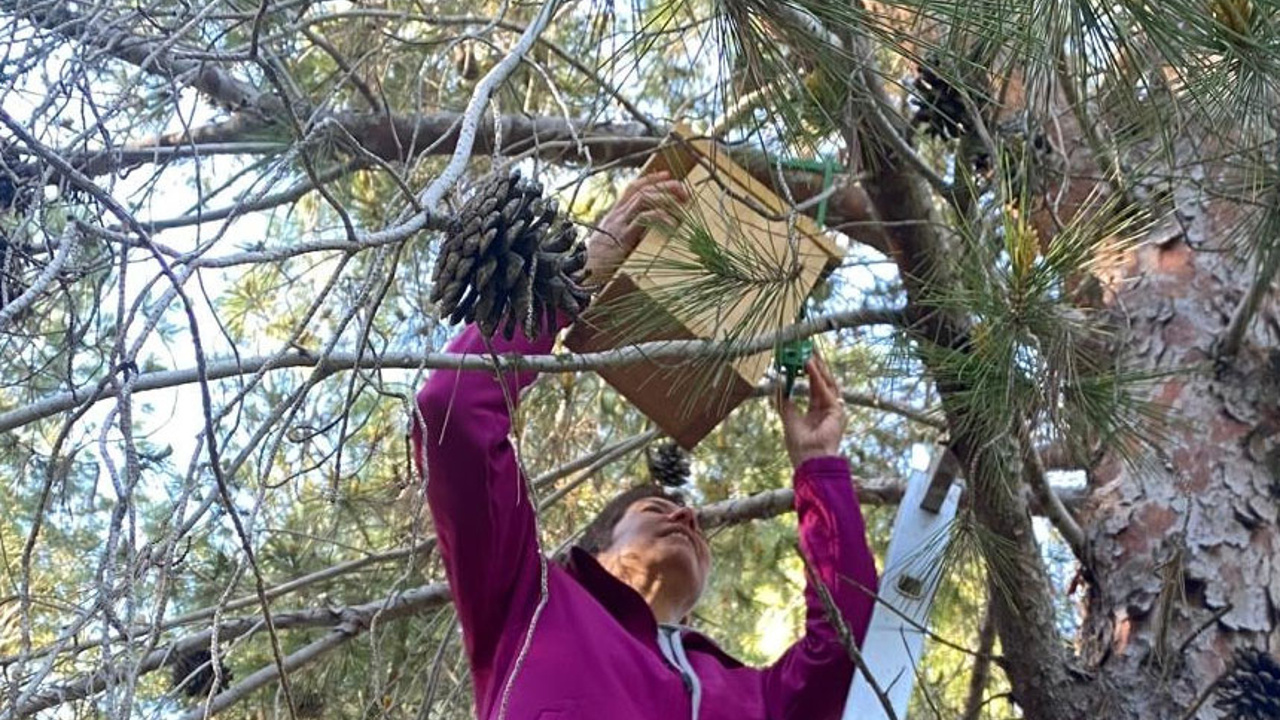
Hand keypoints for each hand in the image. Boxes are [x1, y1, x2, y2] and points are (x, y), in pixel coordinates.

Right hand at [583, 171, 689, 285]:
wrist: (583, 270)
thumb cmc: (599, 260)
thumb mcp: (613, 241)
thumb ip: (627, 231)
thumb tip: (648, 230)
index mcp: (615, 214)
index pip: (632, 188)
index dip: (650, 179)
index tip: (666, 175)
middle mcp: (617, 214)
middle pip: (642, 190)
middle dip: (664, 186)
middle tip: (682, 188)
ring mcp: (620, 223)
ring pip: (644, 199)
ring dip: (665, 197)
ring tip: (681, 201)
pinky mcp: (624, 235)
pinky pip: (644, 218)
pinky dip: (660, 216)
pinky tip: (671, 222)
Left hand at [775, 350, 846, 466]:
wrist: (809, 461)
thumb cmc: (799, 445)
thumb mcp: (788, 418)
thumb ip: (785, 402)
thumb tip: (778, 385)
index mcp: (817, 412)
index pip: (815, 386)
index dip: (809, 372)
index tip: (802, 358)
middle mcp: (827, 409)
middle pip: (823, 382)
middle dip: (817, 366)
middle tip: (808, 349)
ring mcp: (834, 410)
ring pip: (827, 383)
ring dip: (819, 368)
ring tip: (809, 353)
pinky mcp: (837, 412)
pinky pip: (826, 390)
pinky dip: (817, 377)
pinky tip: (810, 366)